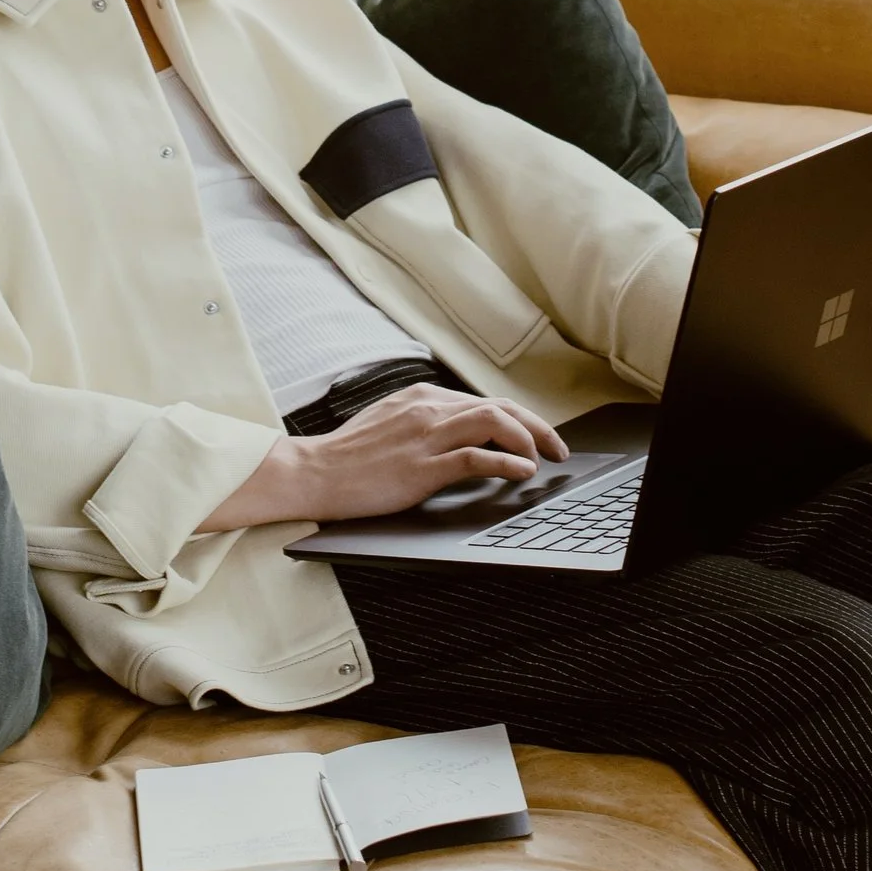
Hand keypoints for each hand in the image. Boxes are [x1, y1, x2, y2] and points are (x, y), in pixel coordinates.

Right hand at [202, 384, 571, 530]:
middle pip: (500, 407)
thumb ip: (425, 420)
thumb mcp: (390, 422)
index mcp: (422, 397)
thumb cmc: (348, 456)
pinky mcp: (421, 467)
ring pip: (494, 423)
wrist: (313, 473)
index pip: (485, 401)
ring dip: (529, 439)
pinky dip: (506, 463)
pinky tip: (522, 472)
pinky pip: (475, 458)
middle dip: (537, 426)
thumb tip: (460, 429)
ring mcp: (425, 437)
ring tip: (544, 459)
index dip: (521, 418)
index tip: (538, 436)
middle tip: (558, 448)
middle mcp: (428, 409)